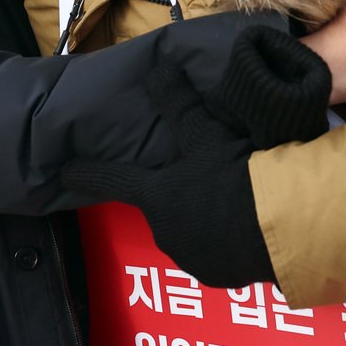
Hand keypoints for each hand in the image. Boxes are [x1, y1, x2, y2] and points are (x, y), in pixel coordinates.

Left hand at [63, 62, 273, 287]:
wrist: (280, 227)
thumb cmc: (236, 175)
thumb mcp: (207, 134)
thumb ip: (179, 104)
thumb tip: (157, 68)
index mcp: (155, 197)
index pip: (113, 181)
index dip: (87, 174)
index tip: (65, 172)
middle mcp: (164, 232)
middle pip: (160, 208)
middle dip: (174, 195)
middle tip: (201, 179)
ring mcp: (191, 259)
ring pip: (189, 233)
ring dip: (202, 220)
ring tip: (231, 204)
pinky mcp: (220, 277)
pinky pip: (215, 255)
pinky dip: (224, 242)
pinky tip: (246, 228)